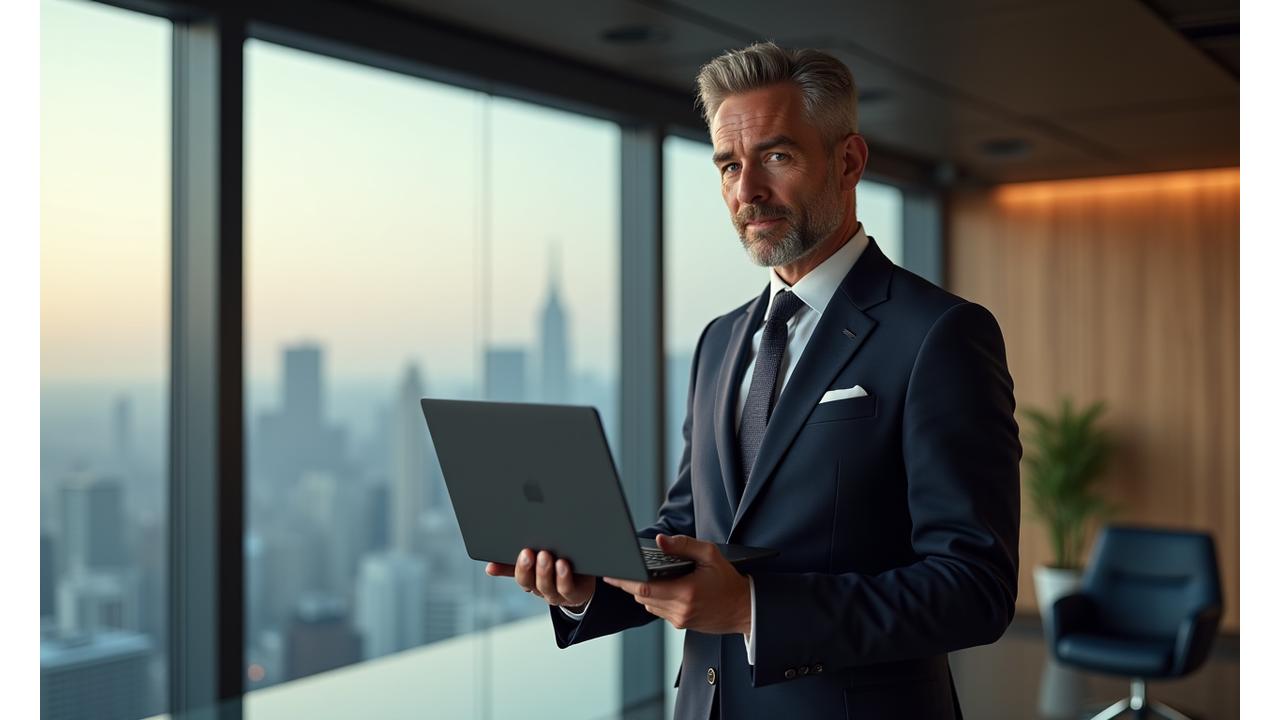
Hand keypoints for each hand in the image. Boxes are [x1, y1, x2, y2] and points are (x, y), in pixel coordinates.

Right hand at [485, 548, 595, 610]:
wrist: (585, 581)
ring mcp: (557, 594)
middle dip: (527, 568)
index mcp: (531, 580)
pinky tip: (562, 564)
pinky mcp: (574, 595)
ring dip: (544, 572)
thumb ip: (513, 564)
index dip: (511, 568)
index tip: (513, 554)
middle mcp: (542, 589)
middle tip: (528, 552)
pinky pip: (566, 589)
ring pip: (547, 586)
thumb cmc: (556, 567)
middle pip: (530, 583)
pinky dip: (563, 577)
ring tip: (545, 555)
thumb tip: (489, 567)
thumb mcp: (535, 564)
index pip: (518, 576)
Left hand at [602, 533, 750, 634]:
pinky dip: (654, 599)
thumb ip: (684, 545)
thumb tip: (660, 540)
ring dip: (642, 592)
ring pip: (648, 604)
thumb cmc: (727, 580)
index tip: (611, 574)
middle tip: (619, 571)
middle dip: (629, 584)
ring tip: (640, 577)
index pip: (645, 588)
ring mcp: (679, 619)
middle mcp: (680, 609)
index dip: (625, 581)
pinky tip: (660, 588)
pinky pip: (658, 610)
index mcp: (686, 591)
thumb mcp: (710, 555)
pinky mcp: (680, 624)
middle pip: (642, 597)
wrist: (743, 608)